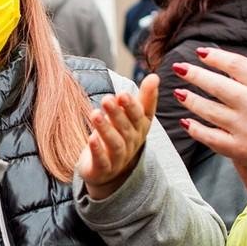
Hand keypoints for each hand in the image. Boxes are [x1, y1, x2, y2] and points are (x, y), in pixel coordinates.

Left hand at [78, 74, 157, 199]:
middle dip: (117, 113)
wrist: (108, 169)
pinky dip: (97, 149)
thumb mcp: (134, 117)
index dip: (133, 106)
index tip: (123, 94)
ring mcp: (118, 158)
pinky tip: (91, 138)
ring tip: (95, 114)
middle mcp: (131, 143)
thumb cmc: (121, 136)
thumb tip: (155, 76)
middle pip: (126, 128)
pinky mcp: (103, 169)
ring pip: (115, 143)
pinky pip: (102, 160)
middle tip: (107, 99)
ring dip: (106, 129)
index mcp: (140, 129)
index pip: (140, 116)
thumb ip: (144, 98)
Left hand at [173, 48, 246, 190]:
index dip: (214, 57)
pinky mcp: (239, 149)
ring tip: (179, 93)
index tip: (200, 53)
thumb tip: (240, 67)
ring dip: (190, 100)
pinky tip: (186, 122)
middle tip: (178, 68)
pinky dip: (195, 129)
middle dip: (193, 74)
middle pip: (214, 84)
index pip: (234, 64)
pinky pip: (209, 137)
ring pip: (207, 109)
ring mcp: (244, 127)